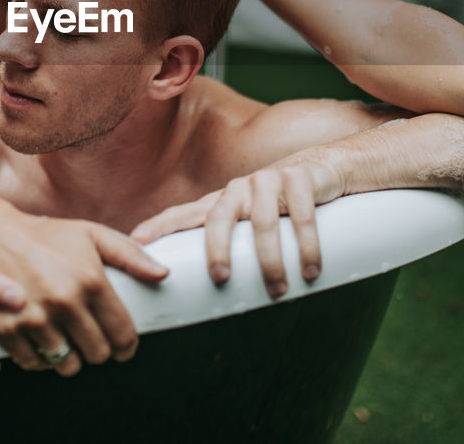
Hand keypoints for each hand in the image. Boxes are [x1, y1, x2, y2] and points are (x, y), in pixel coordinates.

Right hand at [0, 205, 168, 376]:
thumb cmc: (44, 235)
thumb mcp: (91, 235)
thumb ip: (131, 255)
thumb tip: (163, 274)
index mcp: (90, 280)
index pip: (122, 333)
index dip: (127, 345)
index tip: (123, 346)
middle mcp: (65, 303)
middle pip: (97, 353)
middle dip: (99, 349)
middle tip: (93, 339)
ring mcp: (34, 319)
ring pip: (67, 364)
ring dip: (70, 357)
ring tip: (67, 339)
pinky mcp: (6, 330)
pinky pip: (34, 364)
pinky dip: (41, 359)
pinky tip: (43, 343)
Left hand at [131, 156, 343, 298]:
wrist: (327, 167)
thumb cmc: (283, 205)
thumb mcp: (254, 220)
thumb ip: (236, 245)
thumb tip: (218, 295)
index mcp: (223, 201)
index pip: (186, 213)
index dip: (161, 225)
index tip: (136, 241)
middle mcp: (240, 188)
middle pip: (219, 217)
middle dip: (216, 249)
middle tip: (219, 278)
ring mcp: (269, 181)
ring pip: (263, 223)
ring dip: (270, 260)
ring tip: (278, 290)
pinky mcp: (300, 180)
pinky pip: (301, 216)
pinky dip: (306, 246)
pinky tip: (309, 270)